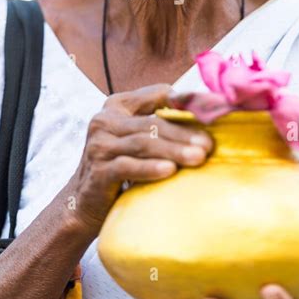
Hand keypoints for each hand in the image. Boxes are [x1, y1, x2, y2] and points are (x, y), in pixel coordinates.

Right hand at [69, 84, 212, 236]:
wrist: (85, 204)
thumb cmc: (123, 167)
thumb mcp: (139, 139)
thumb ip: (162, 124)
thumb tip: (209, 115)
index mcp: (118, 105)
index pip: (158, 95)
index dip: (186, 101)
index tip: (213, 110)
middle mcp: (105, 120)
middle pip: (152, 122)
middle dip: (183, 133)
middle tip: (209, 144)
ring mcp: (99, 145)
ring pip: (142, 143)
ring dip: (173, 150)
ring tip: (198, 158)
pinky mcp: (97, 170)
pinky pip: (127, 166)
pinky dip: (150, 168)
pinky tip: (170, 171)